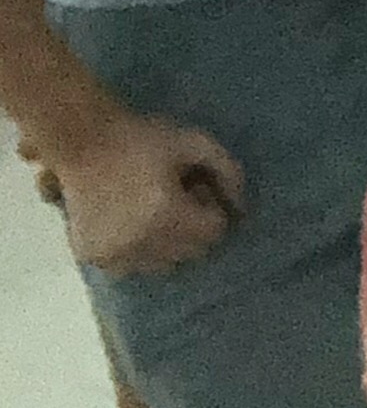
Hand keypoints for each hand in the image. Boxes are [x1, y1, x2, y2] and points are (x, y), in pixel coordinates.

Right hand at [45, 111, 244, 276]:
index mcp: (166, 215)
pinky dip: (139, 251)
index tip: (198, 190)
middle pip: (190, 252)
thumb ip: (227, 170)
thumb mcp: (195, 142)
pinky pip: (131, 267)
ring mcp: (113, 256)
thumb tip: (242, 207)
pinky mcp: (92, 259)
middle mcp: (139, 243)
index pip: (212, 233)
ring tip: (153, 211)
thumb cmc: (143, 139)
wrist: (83, 143)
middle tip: (178, 199)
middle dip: (193, 228)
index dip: (211, 209)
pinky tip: (131, 223)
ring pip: (161, 265)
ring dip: (167, 244)